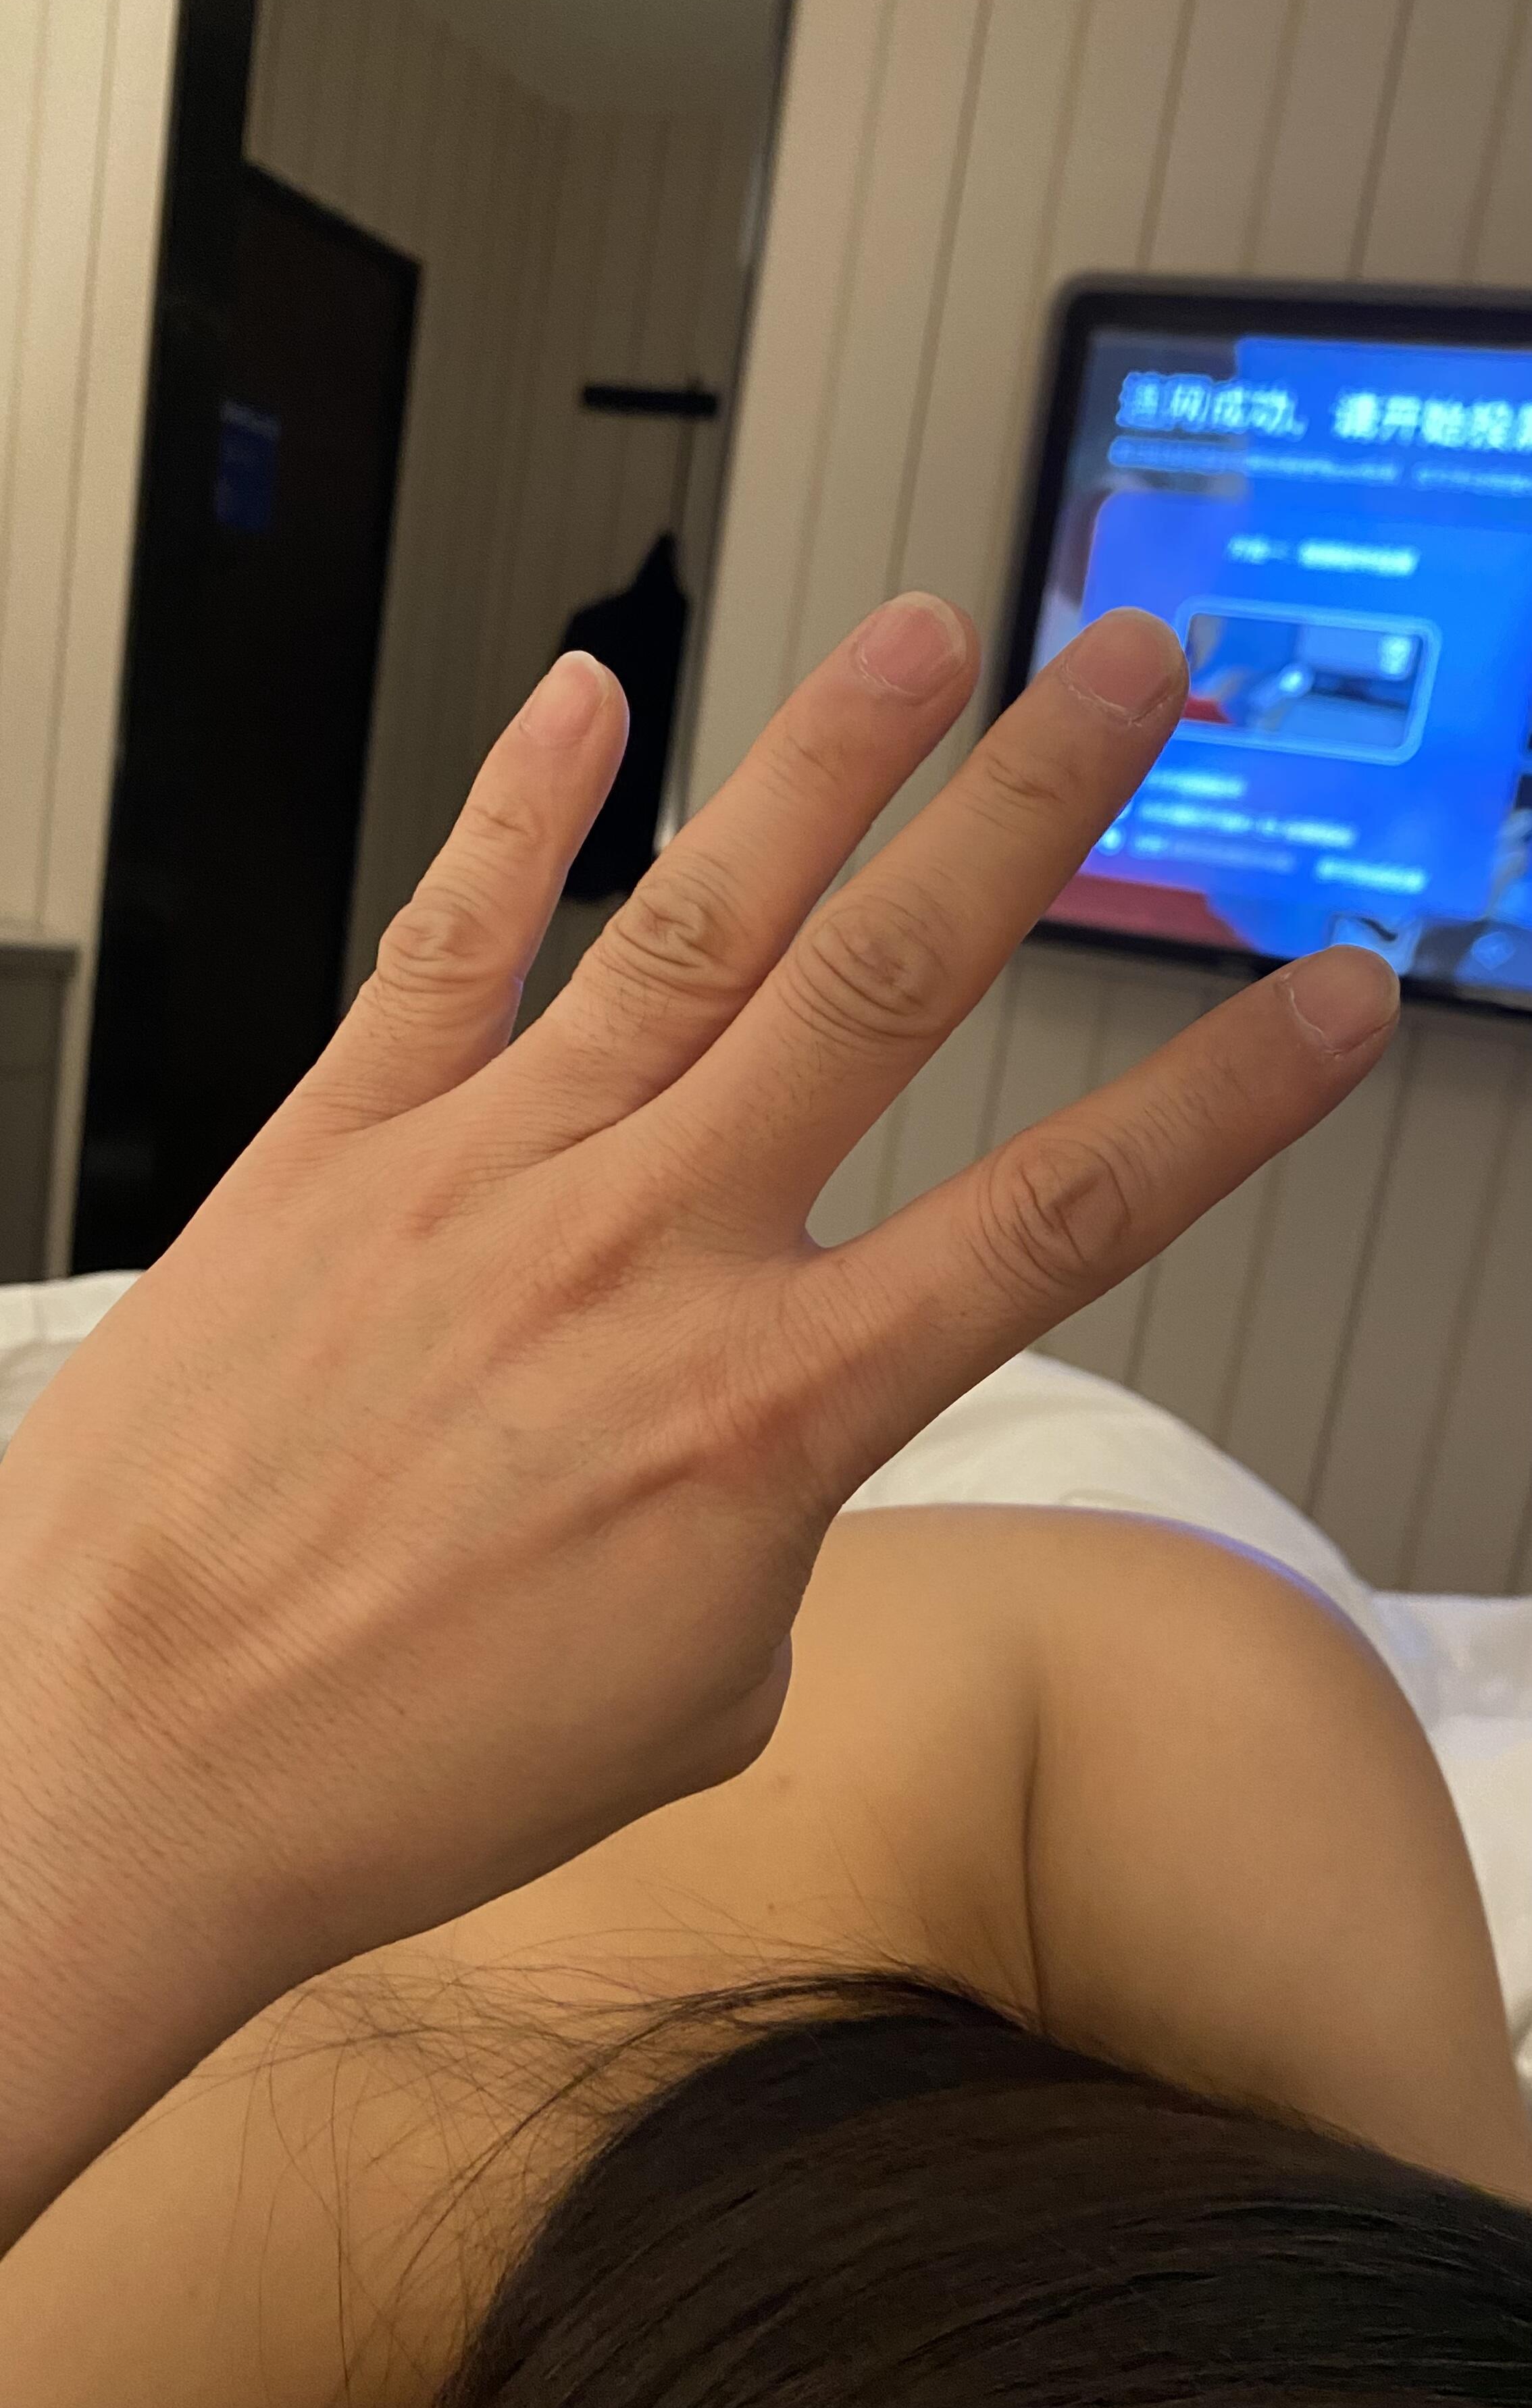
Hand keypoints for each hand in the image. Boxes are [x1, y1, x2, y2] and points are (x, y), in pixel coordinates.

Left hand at [1, 599, 1397, 2014]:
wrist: (119, 1772)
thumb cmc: (395, 1768)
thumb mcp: (685, 1700)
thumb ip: (770, 1534)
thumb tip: (758, 1448)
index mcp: (768, 1413)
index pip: (1060, 1218)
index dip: (1224, 1099)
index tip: (1329, 994)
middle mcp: (648, 1255)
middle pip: (891, 984)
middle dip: (1035, 809)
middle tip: (1132, 672)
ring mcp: (483, 1180)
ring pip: (694, 920)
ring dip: (824, 763)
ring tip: (919, 635)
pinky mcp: (327, 1156)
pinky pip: (442, 946)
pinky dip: (514, 812)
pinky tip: (582, 700)